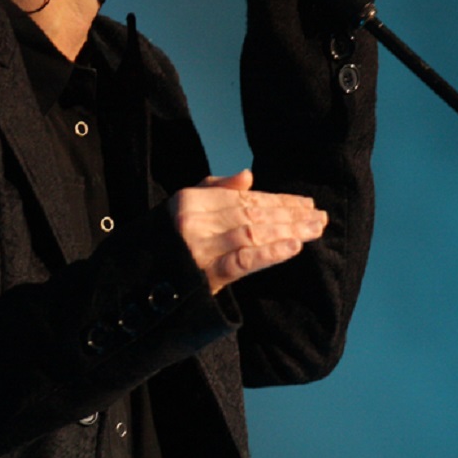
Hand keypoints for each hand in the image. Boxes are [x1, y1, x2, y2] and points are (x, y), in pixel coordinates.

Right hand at [168, 169, 327, 293]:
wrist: (138, 281)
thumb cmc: (165, 242)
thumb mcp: (183, 208)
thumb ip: (215, 190)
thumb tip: (248, 176)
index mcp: (190, 200)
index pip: (244, 199)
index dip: (277, 200)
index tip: (305, 203)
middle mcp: (195, 221)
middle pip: (253, 215)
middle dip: (289, 215)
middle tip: (319, 217)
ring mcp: (200, 248)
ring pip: (253, 234)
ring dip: (288, 231)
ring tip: (314, 229)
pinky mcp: (205, 274)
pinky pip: (243, 261)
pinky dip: (270, 254)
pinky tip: (293, 248)